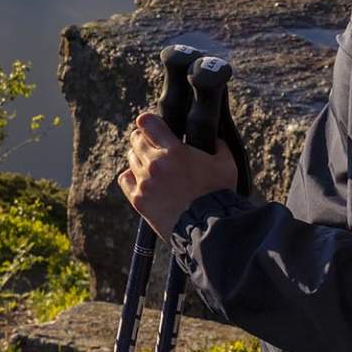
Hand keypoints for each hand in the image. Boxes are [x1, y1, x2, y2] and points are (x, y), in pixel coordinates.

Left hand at [117, 111, 236, 239]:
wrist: (209, 229)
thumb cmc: (220, 195)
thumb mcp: (226, 163)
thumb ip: (217, 144)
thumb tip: (212, 136)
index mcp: (174, 150)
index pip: (146, 122)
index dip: (151, 122)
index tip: (157, 127)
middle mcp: (154, 164)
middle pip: (135, 139)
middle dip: (146, 140)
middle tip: (158, 148)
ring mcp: (144, 183)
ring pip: (131, 158)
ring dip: (141, 159)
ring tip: (156, 168)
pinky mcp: (139, 200)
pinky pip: (124, 179)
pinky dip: (132, 176)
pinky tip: (144, 180)